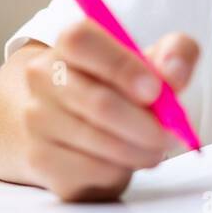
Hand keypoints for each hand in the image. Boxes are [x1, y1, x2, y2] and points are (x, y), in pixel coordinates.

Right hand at [18, 21, 200, 201]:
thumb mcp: (154, 59)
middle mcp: (44, 76)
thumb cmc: (121, 85)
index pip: (82, 42)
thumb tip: (175, 72)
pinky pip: (89, 170)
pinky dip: (118, 170)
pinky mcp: (40, 158)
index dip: (122, 66)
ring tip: (154, 148)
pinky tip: (125, 161)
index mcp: (71, 43)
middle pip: (98, 102)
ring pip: (96, 141)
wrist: (72, 120)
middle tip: (170, 135)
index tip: (155, 90)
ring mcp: (36, 119)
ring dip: (138, 151)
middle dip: (145, 124)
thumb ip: (175, 54)